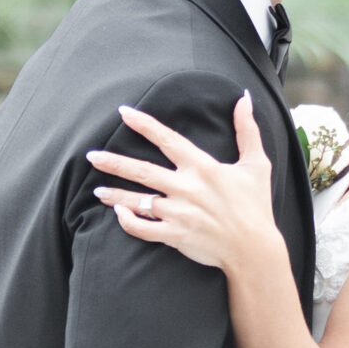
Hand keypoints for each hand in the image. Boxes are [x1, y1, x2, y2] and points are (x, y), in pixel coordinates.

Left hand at [88, 94, 277, 275]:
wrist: (255, 249)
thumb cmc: (256, 206)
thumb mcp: (257, 165)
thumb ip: (247, 130)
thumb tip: (244, 98)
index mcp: (203, 167)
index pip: (167, 140)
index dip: (144, 125)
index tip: (123, 113)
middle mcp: (186, 188)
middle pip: (141, 171)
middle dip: (113, 162)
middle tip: (91, 155)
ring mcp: (178, 213)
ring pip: (137, 201)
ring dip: (114, 195)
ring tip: (97, 191)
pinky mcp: (175, 235)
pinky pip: (143, 228)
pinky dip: (128, 222)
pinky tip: (118, 214)